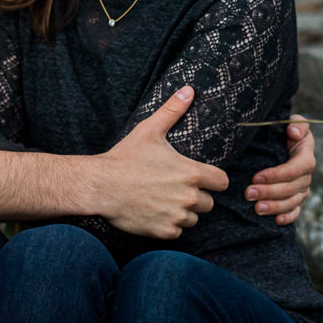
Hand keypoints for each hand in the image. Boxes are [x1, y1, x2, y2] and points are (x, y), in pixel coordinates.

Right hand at [96, 86, 228, 238]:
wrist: (100, 185)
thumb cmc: (125, 157)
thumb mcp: (150, 130)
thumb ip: (173, 111)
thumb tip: (188, 90)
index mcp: (191, 173)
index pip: (222, 182)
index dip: (213, 180)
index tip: (202, 179)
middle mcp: (188, 197)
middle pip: (208, 203)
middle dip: (197, 197)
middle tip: (176, 189)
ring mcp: (177, 216)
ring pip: (193, 218)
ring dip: (184, 212)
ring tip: (164, 200)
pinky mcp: (164, 231)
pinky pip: (178, 232)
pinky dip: (169, 225)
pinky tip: (155, 213)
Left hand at [247, 117, 314, 226]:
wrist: (280, 143)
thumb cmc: (283, 131)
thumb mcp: (292, 122)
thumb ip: (297, 124)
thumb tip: (293, 133)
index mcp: (306, 156)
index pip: (295, 168)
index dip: (276, 174)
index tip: (256, 176)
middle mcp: (306, 175)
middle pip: (291, 188)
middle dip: (269, 192)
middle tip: (248, 193)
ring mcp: (302, 190)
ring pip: (292, 202)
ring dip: (275, 207)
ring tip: (256, 209)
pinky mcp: (296, 200)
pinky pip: (296, 212)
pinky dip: (288, 217)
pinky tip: (276, 221)